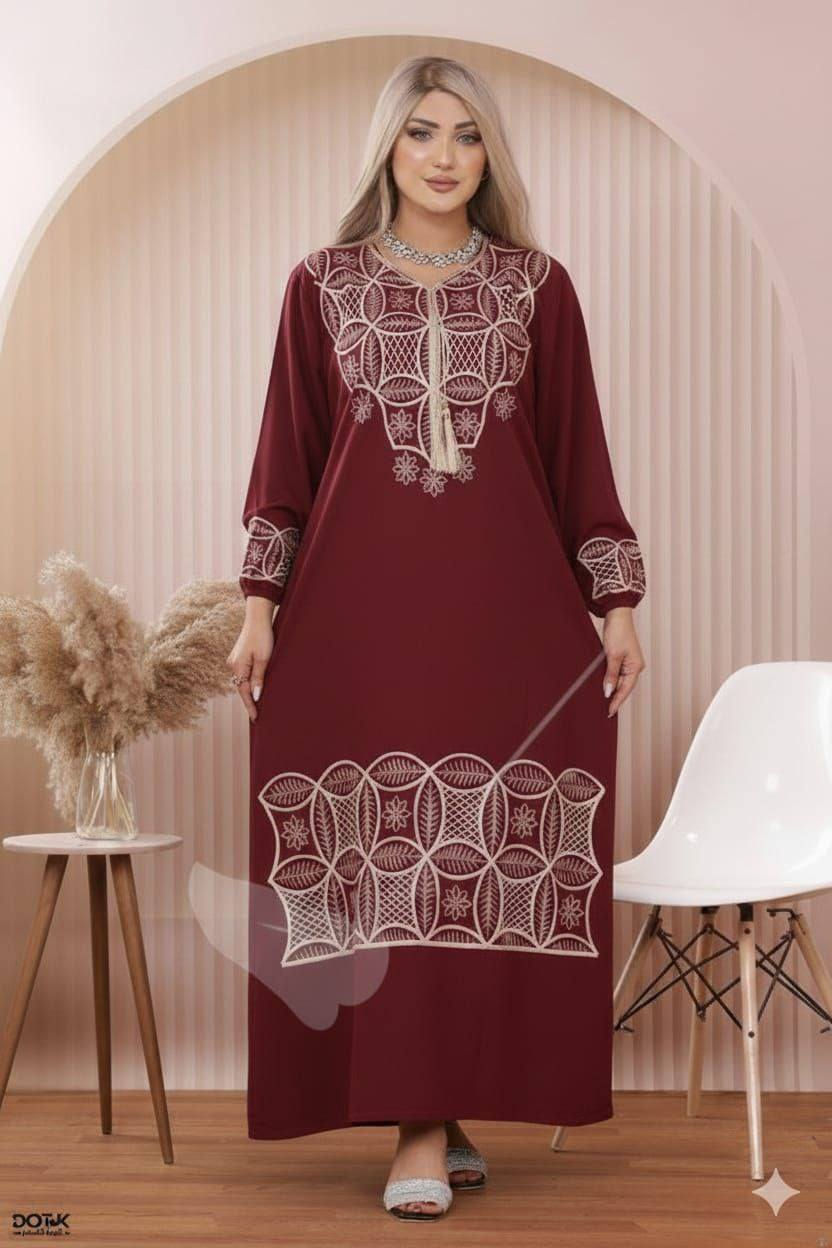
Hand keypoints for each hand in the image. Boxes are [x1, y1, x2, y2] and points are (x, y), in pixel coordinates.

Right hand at [227, 599, 275, 721]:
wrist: (257, 617)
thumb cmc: (263, 636)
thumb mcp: (264, 659)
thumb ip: (259, 678)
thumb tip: (255, 696)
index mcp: (238, 667)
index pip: (244, 692)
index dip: (250, 706)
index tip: (256, 718)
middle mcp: (233, 665)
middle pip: (241, 688)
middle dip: (248, 701)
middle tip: (257, 716)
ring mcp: (234, 660)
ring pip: (242, 681)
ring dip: (248, 692)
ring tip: (256, 705)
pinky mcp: (239, 656)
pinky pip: (243, 674)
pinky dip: (248, 682)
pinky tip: (254, 688)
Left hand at [601, 606, 645, 716]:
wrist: (617, 615)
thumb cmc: (617, 632)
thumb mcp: (612, 655)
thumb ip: (611, 675)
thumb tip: (608, 692)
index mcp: (636, 667)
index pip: (626, 689)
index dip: (617, 701)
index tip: (610, 712)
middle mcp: (635, 666)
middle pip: (625, 687)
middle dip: (616, 698)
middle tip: (607, 711)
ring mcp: (629, 662)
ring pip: (621, 681)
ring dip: (613, 690)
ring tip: (605, 703)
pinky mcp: (623, 658)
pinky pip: (618, 674)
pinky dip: (612, 681)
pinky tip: (606, 686)